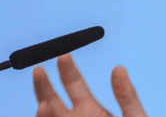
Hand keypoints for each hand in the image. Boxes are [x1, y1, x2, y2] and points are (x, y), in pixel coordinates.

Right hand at [32, 53, 147, 116]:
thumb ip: (127, 97)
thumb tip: (118, 68)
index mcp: (91, 110)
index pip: (73, 84)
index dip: (67, 69)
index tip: (64, 54)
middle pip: (51, 100)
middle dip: (43, 86)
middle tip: (38, 70)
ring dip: (42, 113)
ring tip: (43, 105)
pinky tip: (43, 113)